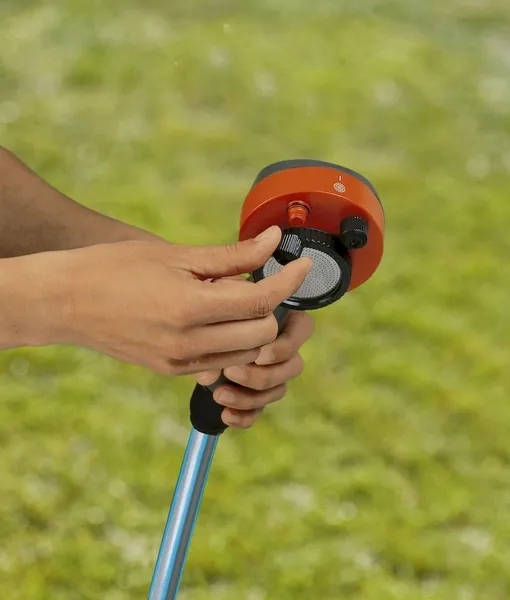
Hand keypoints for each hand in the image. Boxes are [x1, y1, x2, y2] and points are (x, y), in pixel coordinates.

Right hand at [33, 226, 311, 374]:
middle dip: (271, 307)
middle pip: (263, 334)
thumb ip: (232, 255)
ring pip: (246, 353)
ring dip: (254, 327)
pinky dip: (232, 342)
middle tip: (259, 281)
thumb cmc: (117, 267)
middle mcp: (188, 343)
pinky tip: (217, 318)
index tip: (302, 265)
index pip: (261, 300)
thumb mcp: (177, 255)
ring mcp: (180, 363)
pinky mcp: (173, 371)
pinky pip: (222, 363)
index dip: (290, 280)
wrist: (66, 301)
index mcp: (189, 307)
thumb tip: (274, 241)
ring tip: (234, 299)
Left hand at [195, 309, 314, 428]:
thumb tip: (211, 374)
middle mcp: (285, 344)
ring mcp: (275, 370)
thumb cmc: (211, 312)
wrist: (196, 326)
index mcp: (284, 316)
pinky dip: (244, 416)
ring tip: (219, 394)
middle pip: (294, 366)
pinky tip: (226, 415)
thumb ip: (220, 336)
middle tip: (231, 372)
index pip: (303, 330)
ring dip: (250, 397)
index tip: (259, 355)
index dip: (283, 348)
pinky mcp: (260, 392)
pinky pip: (261, 409)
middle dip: (262, 376)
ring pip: (279, 390)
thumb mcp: (217, 315)